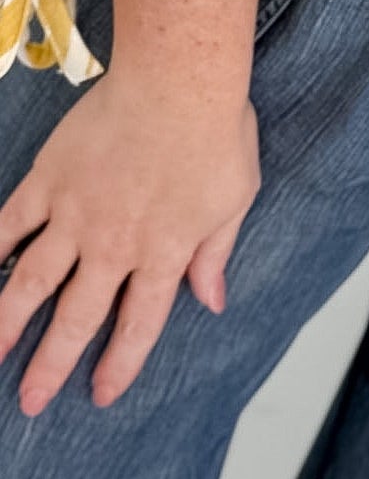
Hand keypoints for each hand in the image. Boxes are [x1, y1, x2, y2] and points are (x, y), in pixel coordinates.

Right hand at [0, 0, 263, 415]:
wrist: (178, 79)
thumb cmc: (216, 131)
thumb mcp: (236, 197)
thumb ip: (216, 253)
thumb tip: (212, 299)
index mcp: (163, 253)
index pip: (138, 325)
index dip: (119, 364)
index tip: (101, 392)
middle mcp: (113, 245)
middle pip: (76, 318)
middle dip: (52, 364)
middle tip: (32, 399)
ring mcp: (75, 213)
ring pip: (32, 282)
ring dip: (9, 323)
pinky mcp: (50, 179)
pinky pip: (10, 223)